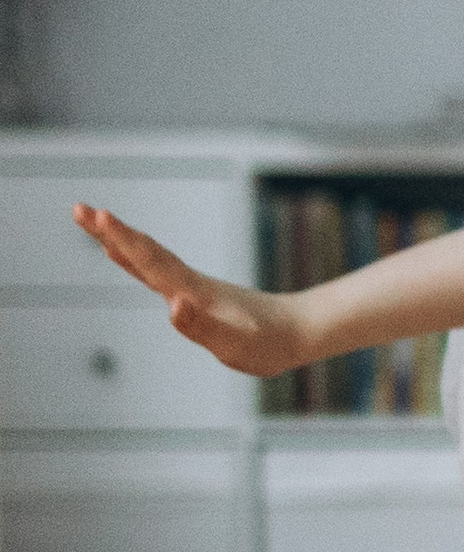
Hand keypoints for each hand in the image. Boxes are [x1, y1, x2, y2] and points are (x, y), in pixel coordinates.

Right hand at [72, 201, 315, 378]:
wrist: (298, 332)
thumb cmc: (268, 343)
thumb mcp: (235, 343)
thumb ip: (203, 326)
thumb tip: (173, 304)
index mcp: (192, 291)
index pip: (150, 260)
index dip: (122, 240)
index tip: (97, 216)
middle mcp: (188, 283)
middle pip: (144, 251)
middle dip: (110, 232)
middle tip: (78, 208)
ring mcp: (191, 286)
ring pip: (149, 257)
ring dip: (120, 240)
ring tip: (93, 222)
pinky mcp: (195, 295)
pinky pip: (157, 272)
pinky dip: (135, 259)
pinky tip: (126, 256)